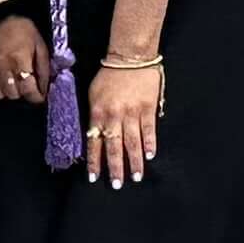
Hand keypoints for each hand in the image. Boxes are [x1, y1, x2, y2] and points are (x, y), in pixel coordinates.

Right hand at [0, 14, 48, 104]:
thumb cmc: (23, 30)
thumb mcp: (40, 46)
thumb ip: (43, 68)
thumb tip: (44, 88)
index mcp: (19, 59)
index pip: (28, 89)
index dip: (35, 97)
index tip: (39, 97)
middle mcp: (2, 66)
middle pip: (12, 94)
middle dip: (22, 93)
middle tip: (26, 87)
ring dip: (6, 93)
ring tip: (12, 85)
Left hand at [86, 61, 163, 187]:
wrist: (130, 57)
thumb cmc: (109, 75)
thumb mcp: (93, 94)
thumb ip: (95, 115)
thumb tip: (96, 136)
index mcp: (98, 113)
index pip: (94, 142)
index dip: (94, 161)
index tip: (94, 177)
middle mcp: (114, 116)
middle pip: (114, 147)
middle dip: (115, 167)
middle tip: (116, 185)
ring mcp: (132, 113)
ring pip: (132, 142)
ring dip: (134, 161)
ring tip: (136, 177)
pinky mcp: (148, 108)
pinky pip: (149, 130)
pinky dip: (150, 144)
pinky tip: (150, 156)